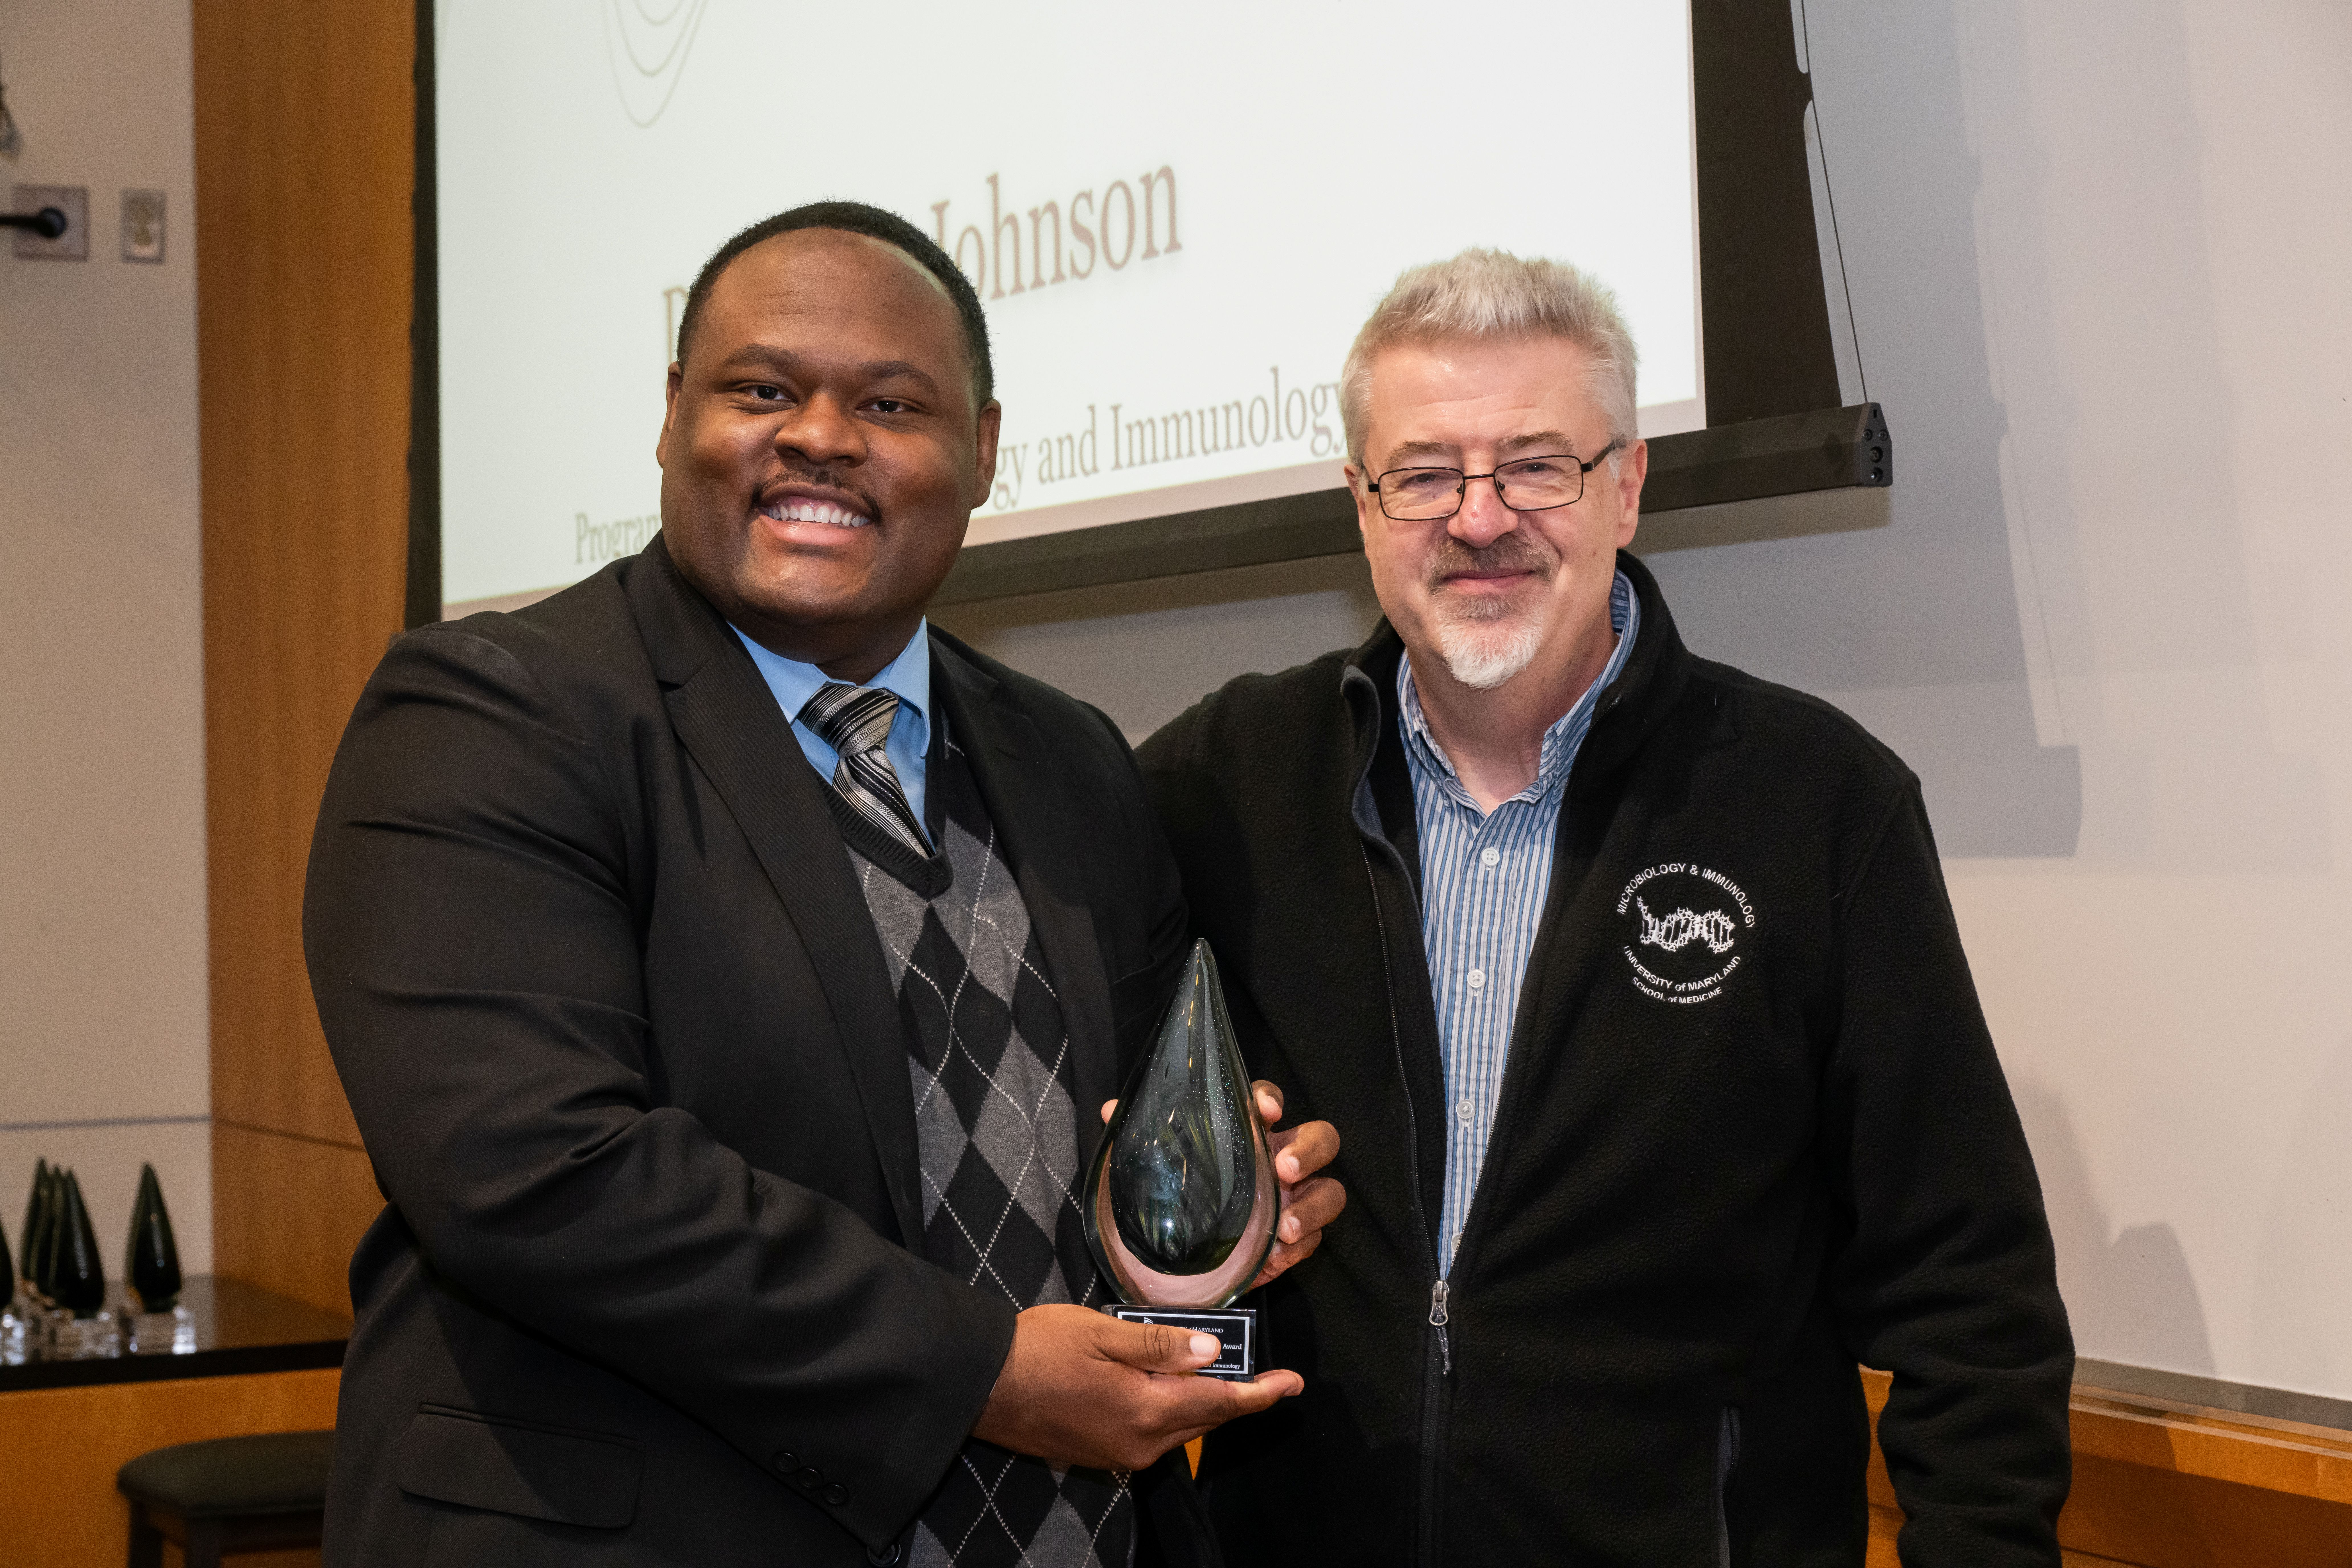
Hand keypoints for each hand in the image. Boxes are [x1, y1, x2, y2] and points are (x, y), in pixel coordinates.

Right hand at [972, 1303, 1304, 1470]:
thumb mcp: (1102, 1332)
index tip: (1293, 1384)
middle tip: (1261, 1372)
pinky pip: (1151, 1435)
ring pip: (1178, 1429)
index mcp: (1145, 1411)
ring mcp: (1118, 1454)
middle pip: (1203, 1419)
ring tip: (1212, 1370)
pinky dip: (1169, 1411)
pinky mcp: (1099, 1454)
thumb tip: (1213, 1352)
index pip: (1220, 1404)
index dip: (1261, 1393)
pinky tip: (1163, 1385)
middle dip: (1233, 1395)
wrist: (981, 1383)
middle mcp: (1138, 1443)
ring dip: (1199, 1402)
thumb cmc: (1038, 1347)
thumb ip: (1160, 1345)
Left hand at [1098, 1080, 1344, 1291]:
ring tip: (1284, 1228)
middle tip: (1285, 1169)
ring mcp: (1295, 1200)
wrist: (1181, 1264)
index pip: (1268, 1102)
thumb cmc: (1177, 1201)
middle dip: (1310, 1150)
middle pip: (1320, 1139)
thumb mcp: (1152, 1171)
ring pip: (1329, 1192)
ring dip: (1312, 1208)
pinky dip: (1297, 1250)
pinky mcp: (1296, 1240)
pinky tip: (1273, 1260)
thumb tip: (1111, 1109)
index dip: (1271, 1099)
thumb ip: (1138, 1140)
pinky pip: (1313, 1241)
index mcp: (1248, 1134)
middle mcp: (1280, 1161)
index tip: (1264, 1110)